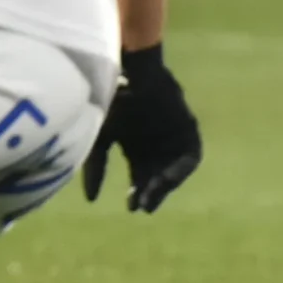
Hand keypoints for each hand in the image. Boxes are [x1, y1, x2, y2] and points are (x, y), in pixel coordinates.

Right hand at [81, 45, 201, 212]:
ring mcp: (172, 134)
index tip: (131, 207)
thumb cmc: (108, 103)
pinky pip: (190, 157)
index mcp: (134, 142)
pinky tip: (166, 180)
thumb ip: (96, 168)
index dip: (137, 192)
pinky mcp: (188, 127)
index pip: (140, 174)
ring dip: (165, 185)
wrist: (128, 75)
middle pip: (156, 174)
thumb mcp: (98, 138)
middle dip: (150, 192)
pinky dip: (180, 171)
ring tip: (153, 194)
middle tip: (143, 206)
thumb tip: (92, 200)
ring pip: (172, 168)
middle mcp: (155, 140)